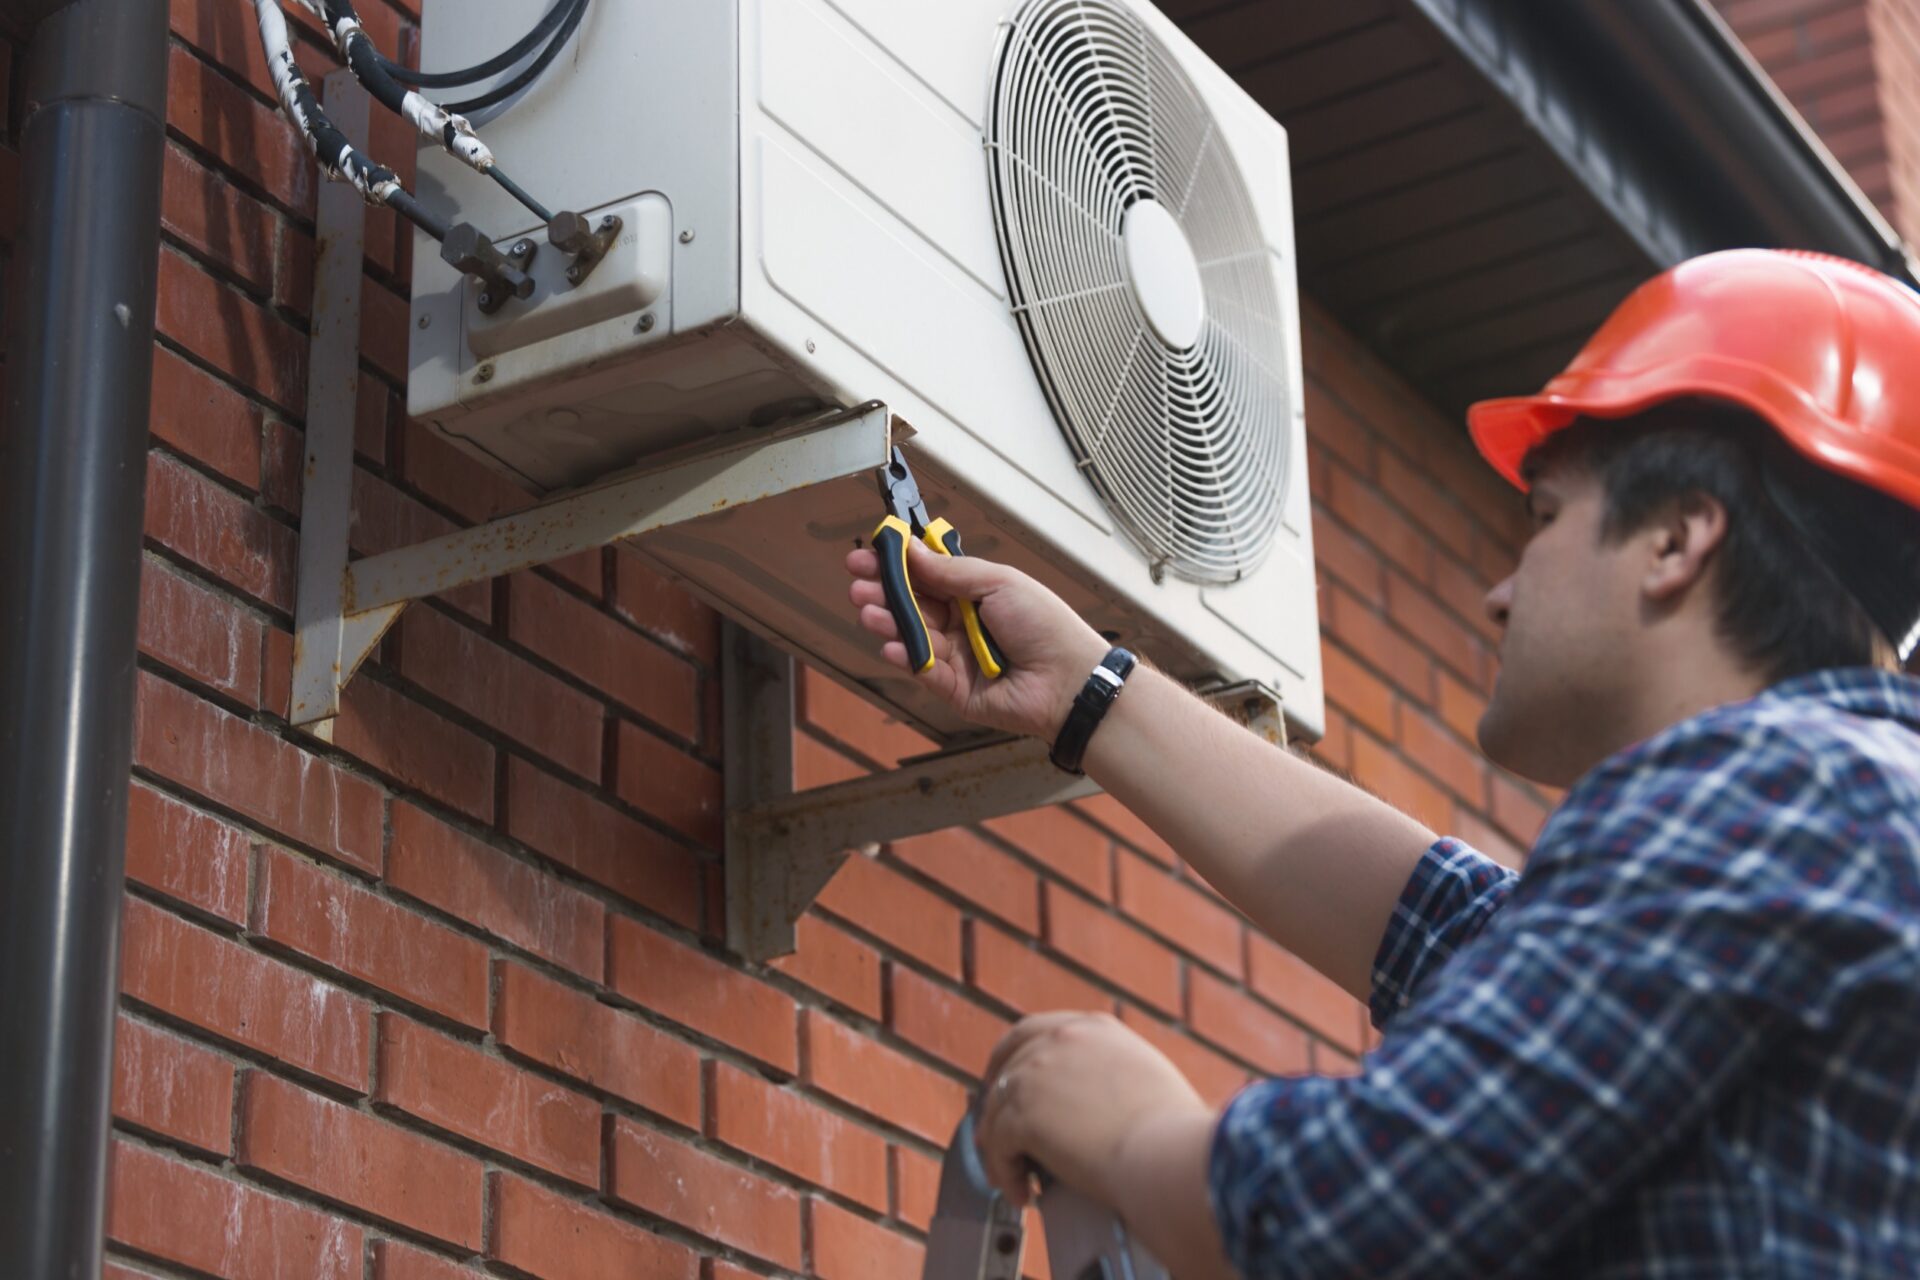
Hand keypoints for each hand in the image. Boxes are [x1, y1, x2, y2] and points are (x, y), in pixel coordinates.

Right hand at [847, 540, 1109, 739]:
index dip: (895, 565)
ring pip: (911, 636)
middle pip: (911, 605)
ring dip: (887, 622)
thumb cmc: (1045, 625)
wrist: (1068, 679)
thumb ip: (950, 571)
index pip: (925, 575)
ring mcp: (955, 657)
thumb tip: (911, 548)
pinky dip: (905, 657)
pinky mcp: (953, 689)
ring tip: (869, 610)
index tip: (866, 555)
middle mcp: (960, 623)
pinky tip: (892, 645)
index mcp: (973, 594)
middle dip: (882, 592)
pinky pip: (922, 670)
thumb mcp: (998, 582)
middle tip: (858, 583)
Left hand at [974, 1012, 1209, 1210]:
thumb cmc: (1175, 1131)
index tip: (1011, 1084)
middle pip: (1007, 1063)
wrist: (1169, 1154)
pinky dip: (1005, 1173)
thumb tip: (1102, 1104)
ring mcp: (1037, 1073)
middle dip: (996, 1099)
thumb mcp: (1148, 1078)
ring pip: (997, 1109)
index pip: (1036, 1031)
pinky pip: (997, 1146)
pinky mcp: (1023, 1114)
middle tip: (993, 1132)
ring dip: (999, 1147)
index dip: (1015, 1059)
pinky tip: (1022, 1193)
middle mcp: (1061, 1039)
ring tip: (1013, 1177)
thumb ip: (1113, 1075)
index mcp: (1095, 1028)